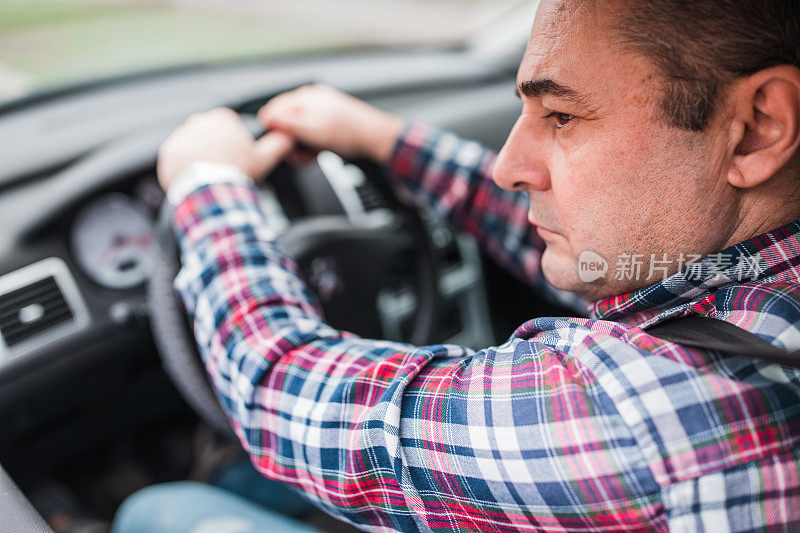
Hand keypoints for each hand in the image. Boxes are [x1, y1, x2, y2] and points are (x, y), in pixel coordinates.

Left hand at [157, 107, 293, 191]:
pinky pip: (176, 159)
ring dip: (199, 158)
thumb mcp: (264, 158)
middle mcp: (198, 121)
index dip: (234, 144)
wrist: (211, 191)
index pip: (228, 127)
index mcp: (222, 118)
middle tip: (223, 169)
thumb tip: (287, 136)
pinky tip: (196, 180)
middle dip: (215, 149)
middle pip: (209, 136)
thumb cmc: (237, 172)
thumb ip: (278, 144)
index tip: (236, 159)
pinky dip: (184, 168)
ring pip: (192, 146)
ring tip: (209, 177)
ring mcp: (181, 136)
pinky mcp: (167, 152)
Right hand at [257, 84, 402, 163]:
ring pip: (298, 129)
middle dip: (289, 141)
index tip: (278, 145)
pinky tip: (316, 153)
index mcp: (305, 97)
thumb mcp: (313, 129)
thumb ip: (288, 123)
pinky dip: (311, 145)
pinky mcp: (327, 121)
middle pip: (286, 121)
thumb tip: (267, 119)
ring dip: (300, 146)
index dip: (273, 129)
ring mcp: (320, 110)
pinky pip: (310, 133)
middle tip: (297, 155)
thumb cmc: (348, 132)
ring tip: (309, 156)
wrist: (373, 137)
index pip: (274, 109)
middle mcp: (311, 100)